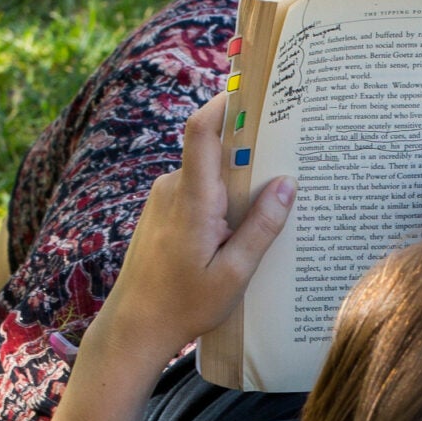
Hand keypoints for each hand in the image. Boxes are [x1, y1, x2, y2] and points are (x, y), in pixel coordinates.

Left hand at [91, 92, 294, 368]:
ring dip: (237, 189)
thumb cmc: (183, 306)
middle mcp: (173, 189)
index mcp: (192, 199)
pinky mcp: (161, 213)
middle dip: (251, 158)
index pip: (202, 132)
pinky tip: (237, 235)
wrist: (133, 327)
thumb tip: (288, 184)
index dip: (224, 105)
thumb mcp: (234, 274)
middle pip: (216, 153)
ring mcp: (164, 200)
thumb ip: (262, 227)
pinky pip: (198, 193)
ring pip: (209, 177)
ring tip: (266, 215)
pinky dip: (221, 204)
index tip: (253, 93)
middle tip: (287, 170)